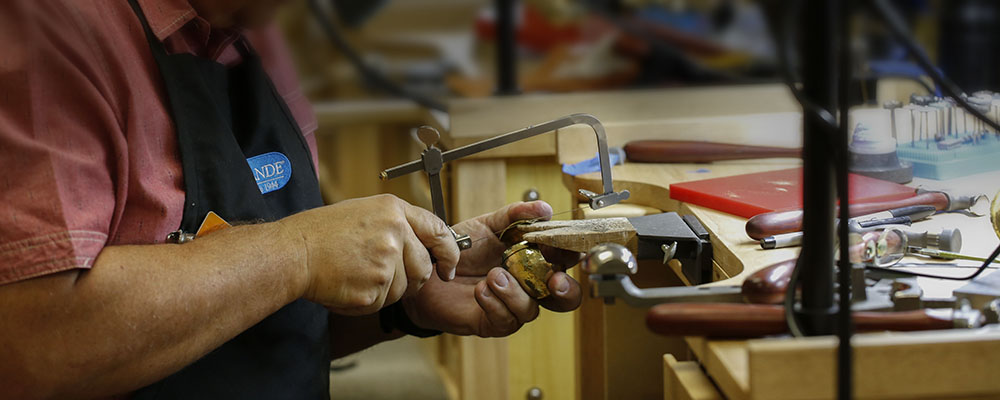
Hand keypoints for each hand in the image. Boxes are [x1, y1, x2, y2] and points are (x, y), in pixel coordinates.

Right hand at [279, 194, 459, 315]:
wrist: (294, 252)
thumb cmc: (322, 233)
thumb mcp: (365, 212)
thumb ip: (397, 226)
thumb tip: (424, 245)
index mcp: (394, 210)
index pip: (438, 231)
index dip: (449, 253)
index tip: (448, 267)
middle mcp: (395, 233)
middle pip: (423, 268)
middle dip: (411, 279)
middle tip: (383, 278)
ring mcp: (386, 261)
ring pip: (402, 289)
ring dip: (383, 290)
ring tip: (355, 275)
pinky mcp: (374, 288)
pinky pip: (381, 303)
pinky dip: (365, 301)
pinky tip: (346, 285)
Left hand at [402, 201, 582, 336]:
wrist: (427, 269)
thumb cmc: (462, 249)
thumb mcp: (489, 224)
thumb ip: (516, 215)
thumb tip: (544, 209)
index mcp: (535, 259)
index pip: (566, 260)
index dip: (570, 254)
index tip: (559, 245)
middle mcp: (530, 285)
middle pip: (566, 297)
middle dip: (566, 289)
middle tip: (554, 279)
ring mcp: (513, 306)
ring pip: (532, 309)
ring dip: (515, 292)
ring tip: (493, 276)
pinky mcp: (494, 322)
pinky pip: (506, 320)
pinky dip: (495, 304)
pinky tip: (480, 290)